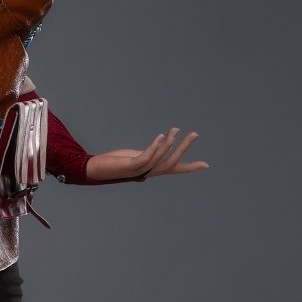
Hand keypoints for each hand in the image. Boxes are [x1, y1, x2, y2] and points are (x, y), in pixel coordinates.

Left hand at [85, 128, 208, 182]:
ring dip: (170, 142)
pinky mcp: (131, 165)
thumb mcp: (136, 156)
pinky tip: (159, 136)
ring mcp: (141, 170)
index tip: (206, 164)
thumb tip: (160, 145)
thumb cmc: (114, 163)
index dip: (190, 167)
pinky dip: (155, 146)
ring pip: (161, 157)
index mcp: (152, 169)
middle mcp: (149, 171)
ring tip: (176, 129)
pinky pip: (147, 156)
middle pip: (173, 161)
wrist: (95, 170)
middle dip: (184, 147)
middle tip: (195, 134)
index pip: (175, 168)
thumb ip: (149, 153)